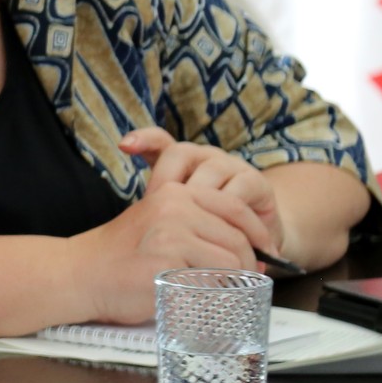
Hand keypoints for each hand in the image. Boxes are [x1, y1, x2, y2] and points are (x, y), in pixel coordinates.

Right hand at [67, 177, 278, 324]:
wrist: (79, 275)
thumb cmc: (120, 259)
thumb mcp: (158, 226)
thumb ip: (198, 228)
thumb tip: (251, 253)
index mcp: (174, 194)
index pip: (235, 208)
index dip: (256, 234)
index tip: (263, 255)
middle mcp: (174, 207)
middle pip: (238, 237)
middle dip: (249, 265)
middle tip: (246, 284)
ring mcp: (171, 233)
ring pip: (231, 261)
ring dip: (234, 283)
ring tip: (221, 295)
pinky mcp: (167, 262)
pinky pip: (213, 282)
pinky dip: (216, 296)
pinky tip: (203, 301)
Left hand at [120, 127, 283, 253]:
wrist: (255, 243)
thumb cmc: (208, 228)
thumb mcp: (180, 220)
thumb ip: (158, 208)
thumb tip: (136, 211)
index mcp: (182, 161)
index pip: (160, 141)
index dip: (143, 139)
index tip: (125, 146)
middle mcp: (206, 157)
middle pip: (180, 154)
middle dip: (167, 182)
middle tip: (159, 212)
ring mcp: (232, 166)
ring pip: (210, 171)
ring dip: (197, 197)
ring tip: (188, 223)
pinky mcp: (257, 183)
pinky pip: (238, 191)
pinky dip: (226, 211)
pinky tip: (217, 230)